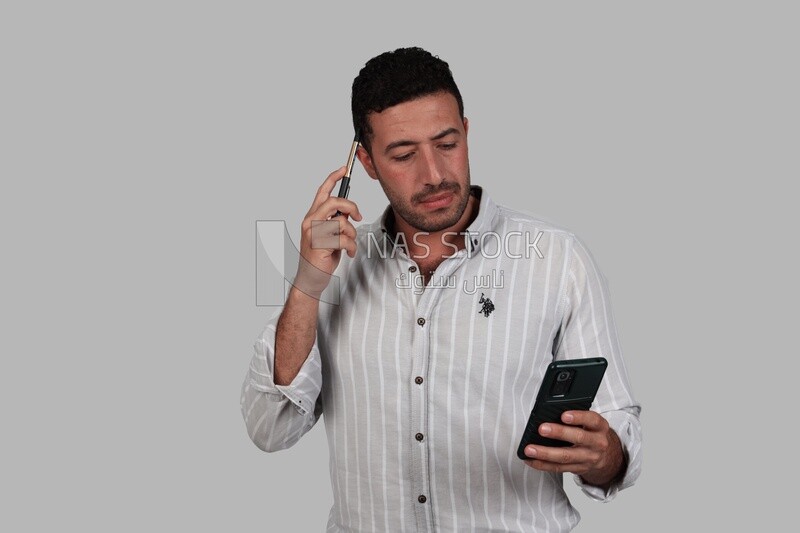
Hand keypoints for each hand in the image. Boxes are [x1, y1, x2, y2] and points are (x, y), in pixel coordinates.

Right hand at [294, 166, 362, 297]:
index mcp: (312, 217)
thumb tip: (349, 213)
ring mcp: (314, 233)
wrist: (311, 278)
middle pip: (335, 202)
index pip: (322, 192)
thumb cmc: (320, 258)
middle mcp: (310, 222)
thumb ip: (336, 221)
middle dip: (352, 207)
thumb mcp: (330, 235)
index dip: (333, 178)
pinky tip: (348, 253)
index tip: (343, 169)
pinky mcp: (320, 245)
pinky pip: (344, 239)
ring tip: (349, 244)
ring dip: (352, 234)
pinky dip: (351, 247)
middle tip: (357, 217)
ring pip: (342, 222)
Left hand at [522, 410, 623, 487]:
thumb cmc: (590, 432)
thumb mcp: (589, 422)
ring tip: (530, 449)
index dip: (578, 417)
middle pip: (579, 438)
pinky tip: (531, 460)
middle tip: (541, 429)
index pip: (592, 420)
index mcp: (600, 427)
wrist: (605, 455)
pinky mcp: (579, 469)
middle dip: (559, 433)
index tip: (564, 415)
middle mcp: (597, 443)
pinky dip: (543, 464)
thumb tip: (549, 412)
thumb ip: (575, 417)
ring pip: (566, 456)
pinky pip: (559, 468)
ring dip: (545, 453)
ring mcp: (589, 458)